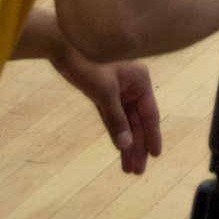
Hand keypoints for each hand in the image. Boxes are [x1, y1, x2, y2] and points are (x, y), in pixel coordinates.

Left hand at [52, 44, 161, 174]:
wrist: (63, 46)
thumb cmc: (88, 63)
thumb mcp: (104, 93)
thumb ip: (116, 120)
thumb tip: (126, 145)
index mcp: (140, 80)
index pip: (150, 114)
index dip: (152, 136)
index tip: (155, 157)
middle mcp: (133, 85)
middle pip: (138, 121)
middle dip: (138, 146)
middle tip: (137, 172)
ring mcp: (118, 90)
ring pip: (126, 122)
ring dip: (127, 144)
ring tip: (128, 169)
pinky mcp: (104, 94)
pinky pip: (114, 118)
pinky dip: (116, 133)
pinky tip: (120, 149)